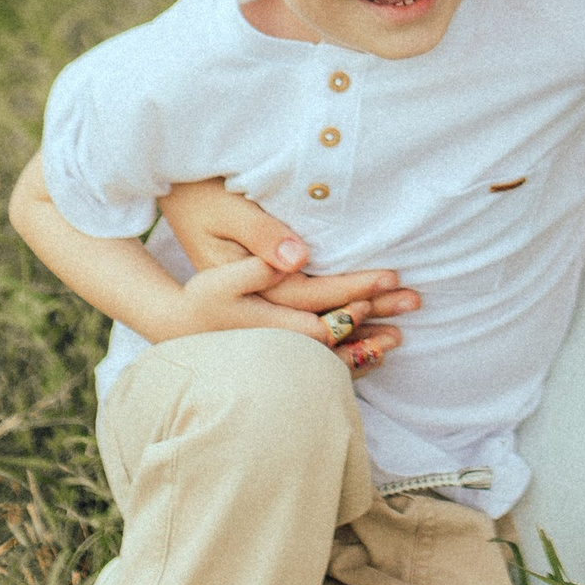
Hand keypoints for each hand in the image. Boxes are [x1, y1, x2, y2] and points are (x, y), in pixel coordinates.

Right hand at [158, 179, 418, 372]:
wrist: (169, 313)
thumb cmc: (198, 250)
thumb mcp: (222, 226)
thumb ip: (259, 241)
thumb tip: (298, 257)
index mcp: (254, 305)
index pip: (314, 301)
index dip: (352, 291)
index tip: (387, 278)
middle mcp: (265, 333)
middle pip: (327, 329)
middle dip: (373, 317)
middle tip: (414, 300)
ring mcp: (270, 347)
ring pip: (324, 350)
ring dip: (365, 342)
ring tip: (402, 334)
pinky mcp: (274, 350)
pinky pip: (314, 358)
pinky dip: (345, 356)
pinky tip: (371, 352)